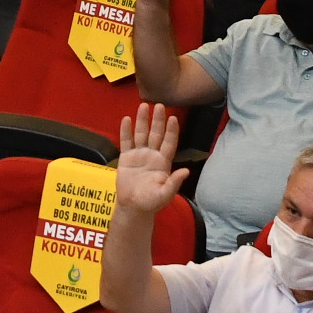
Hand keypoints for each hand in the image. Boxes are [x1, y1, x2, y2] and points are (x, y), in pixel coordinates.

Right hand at [111, 100, 189, 215]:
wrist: (133, 206)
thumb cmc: (151, 202)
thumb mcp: (165, 194)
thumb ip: (174, 183)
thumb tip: (186, 171)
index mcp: (163, 162)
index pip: (169, 143)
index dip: (171, 131)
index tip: (173, 118)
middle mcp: (152, 155)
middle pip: (156, 134)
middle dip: (158, 120)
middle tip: (159, 105)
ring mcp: (139, 155)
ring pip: (141, 134)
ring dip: (142, 120)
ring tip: (143, 106)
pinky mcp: (126, 158)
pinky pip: (126, 142)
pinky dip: (126, 131)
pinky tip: (126, 119)